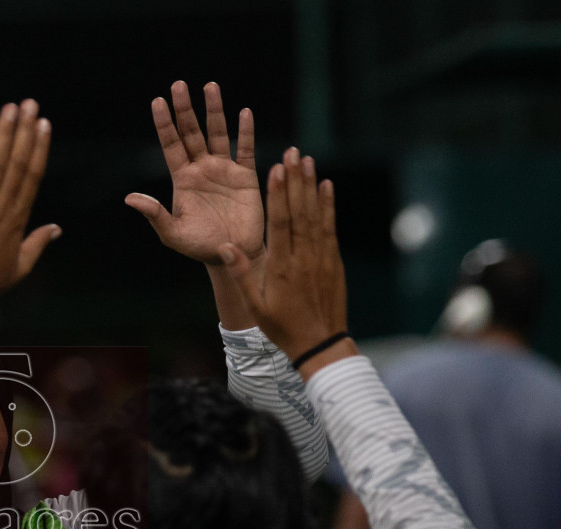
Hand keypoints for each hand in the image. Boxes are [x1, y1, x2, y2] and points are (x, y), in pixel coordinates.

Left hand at [0, 100, 58, 335]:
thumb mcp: (20, 266)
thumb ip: (38, 243)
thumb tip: (57, 229)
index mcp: (18, 220)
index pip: (32, 176)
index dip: (38, 148)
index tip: (44, 125)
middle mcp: (2, 209)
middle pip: (18, 164)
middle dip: (25, 131)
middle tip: (31, 104)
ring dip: (5, 134)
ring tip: (12, 108)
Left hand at [125, 81, 260, 265]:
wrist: (232, 255)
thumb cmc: (200, 246)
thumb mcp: (172, 233)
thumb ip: (154, 214)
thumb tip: (129, 198)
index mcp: (183, 178)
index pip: (171, 144)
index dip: (164, 124)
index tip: (157, 101)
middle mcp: (202, 168)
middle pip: (192, 132)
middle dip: (185, 109)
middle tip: (178, 85)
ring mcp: (224, 169)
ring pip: (217, 133)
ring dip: (214, 110)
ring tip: (210, 86)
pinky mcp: (245, 176)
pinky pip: (245, 149)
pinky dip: (245, 131)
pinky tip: (244, 112)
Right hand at [219, 149, 349, 365]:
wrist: (320, 344)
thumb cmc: (283, 327)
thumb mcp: (256, 306)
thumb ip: (241, 275)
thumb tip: (226, 247)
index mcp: (282, 267)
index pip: (280, 223)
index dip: (278, 194)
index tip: (276, 169)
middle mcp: (304, 257)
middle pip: (299, 211)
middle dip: (295, 180)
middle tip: (293, 152)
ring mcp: (321, 257)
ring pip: (316, 215)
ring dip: (311, 185)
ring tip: (308, 160)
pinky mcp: (333, 260)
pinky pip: (330, 227)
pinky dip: (329, 205)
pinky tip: (327, 186)